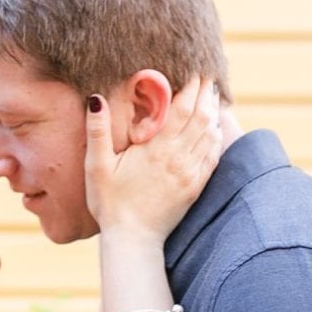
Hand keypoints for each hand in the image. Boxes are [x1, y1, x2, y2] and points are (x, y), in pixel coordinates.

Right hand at [84, 75, 222, 242]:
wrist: (133, 240)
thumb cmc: (110, 203)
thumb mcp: (96, 166)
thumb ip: (97, 131)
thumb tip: (95, 98)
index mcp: (157, 149)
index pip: (182, 109)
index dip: (192, 87)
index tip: (195, 71)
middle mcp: (179, 158)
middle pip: (202, 117)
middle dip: (206, 94)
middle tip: (208, 77)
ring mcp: (191, 174)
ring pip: (210, 135)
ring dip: (213, 113)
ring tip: (212, 96)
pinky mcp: (196, 187)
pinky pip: (213, 156)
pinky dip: (216, 138)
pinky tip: (215, 130)